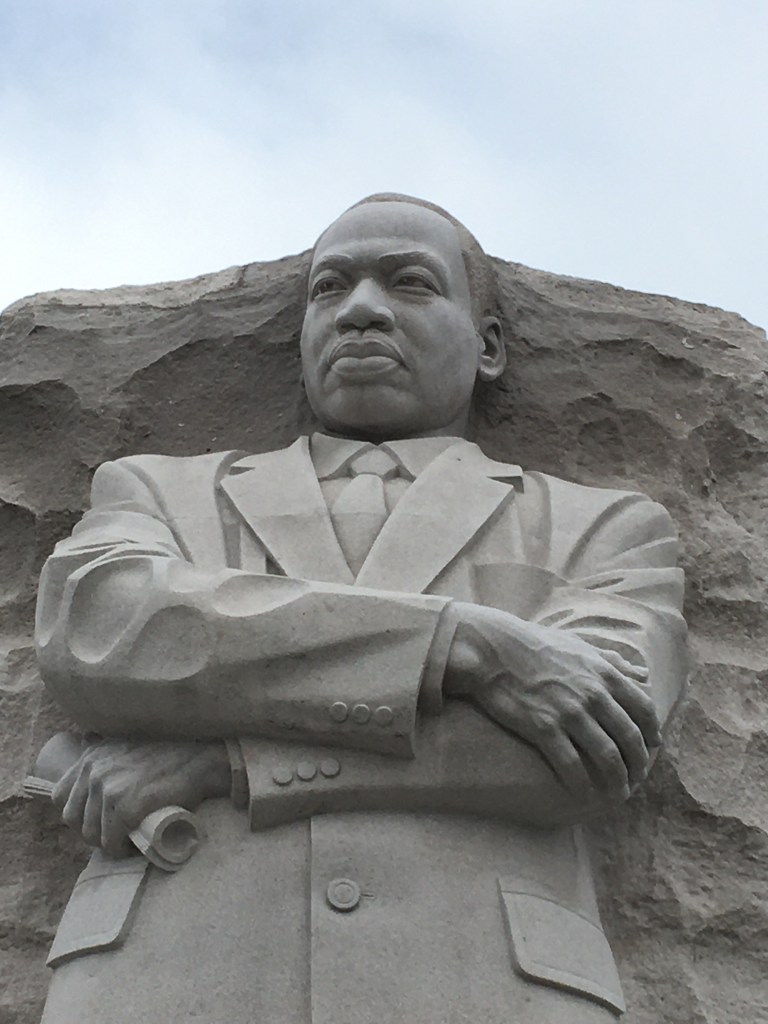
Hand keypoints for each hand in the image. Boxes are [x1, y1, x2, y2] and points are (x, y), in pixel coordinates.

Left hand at [52, 738, 230, 856]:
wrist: (201, 758)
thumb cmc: (169, 753)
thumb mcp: (127, 740)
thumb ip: (104, 742)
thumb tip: (86, 737)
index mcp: (91, 756)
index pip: (60, 796)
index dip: (78, 813)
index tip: (98, 818)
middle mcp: (94, 770)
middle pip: (73, 819)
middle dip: (92, 831)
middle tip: (116, 833)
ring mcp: (109, 788)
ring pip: (91, 834)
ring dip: (108, 843)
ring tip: (127, 840)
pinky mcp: (126, 807)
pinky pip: (111, 842)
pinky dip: (120, 850)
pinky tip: (133, 847)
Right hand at [445, 603, 660, 800]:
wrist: (494, 649)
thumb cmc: (536, 645)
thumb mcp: (580, 645)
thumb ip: (613, 661)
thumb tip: (643, 673)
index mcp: (604, 674)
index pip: (643, 709)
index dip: (651, 733)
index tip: (652, 748)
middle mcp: (593, 695)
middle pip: (629, 738)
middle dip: (638, 764)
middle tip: (636, 779)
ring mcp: (570, 713)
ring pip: (607, 756)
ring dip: (617, 781)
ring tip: (618, 794)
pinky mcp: (544, 728)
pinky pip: (572, 765)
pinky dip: (583, 785)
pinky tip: (585, 796)